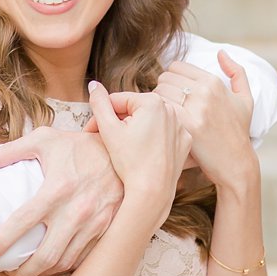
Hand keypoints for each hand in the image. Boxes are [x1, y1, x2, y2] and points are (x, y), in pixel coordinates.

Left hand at [0, 127, 121, 275]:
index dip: (1, 242)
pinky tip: (53, 263)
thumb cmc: (80, 146)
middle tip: (8, 272)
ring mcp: (94, 224)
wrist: (125, 151)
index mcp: (57, 189)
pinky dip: (65, 266)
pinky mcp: (107, 230)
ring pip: (64, 262)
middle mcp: (76, 210)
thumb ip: (10, 151)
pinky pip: (84, 259)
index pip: (22, 222)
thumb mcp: (45, 139)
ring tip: (27, 270)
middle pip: (44, 256)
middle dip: (22, 272)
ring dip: (43, 272)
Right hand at [89, 81, 189, 226]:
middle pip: (135, 110)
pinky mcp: (185, 140)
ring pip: (150, 121)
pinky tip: (144, 151)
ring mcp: (181, 125)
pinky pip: (165, 134)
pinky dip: (153, 139)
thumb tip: (94, 84)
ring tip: (125, 147)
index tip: (91, 131)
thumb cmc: (130, 161)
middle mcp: (171, 109)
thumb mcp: (108, 129)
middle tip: (105, 140)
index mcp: (152, 101)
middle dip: (118, 122)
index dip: (101, 116)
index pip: (118, 101)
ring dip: (135, 129)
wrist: (153, 191)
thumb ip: (99, 103)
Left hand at [153, 52, 255, 189]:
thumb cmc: (238, 131)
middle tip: (166, 105)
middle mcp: (205, 91)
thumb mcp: (245, 99)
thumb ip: (236, 72)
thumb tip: (220, 52)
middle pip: (164, 78)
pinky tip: (162, 124)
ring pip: (159, 92)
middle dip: (162, 89)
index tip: (173, 93)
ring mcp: (196, 108)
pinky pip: (161, 108)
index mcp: (214, 81)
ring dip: (157, 102)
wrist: (235, 162)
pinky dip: (158, 115)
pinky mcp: (187, 125)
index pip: (176, 66)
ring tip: (163, 115)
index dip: (171, 79)